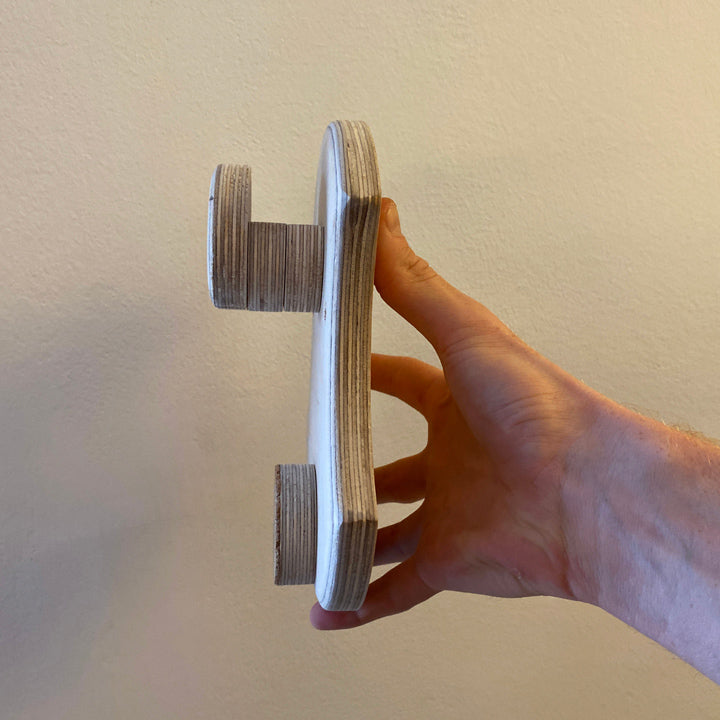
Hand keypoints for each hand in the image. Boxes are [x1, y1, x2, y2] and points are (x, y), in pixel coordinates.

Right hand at [310, 198, 614, 629]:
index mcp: (454, 404)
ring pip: (388, 534)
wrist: (587, 487)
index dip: (368, 374)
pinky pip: (398, 590)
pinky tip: (326, 610)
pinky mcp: (451, 562)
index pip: (402, 382)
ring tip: (312, 543)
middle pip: (392, 470)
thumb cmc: (534, 403)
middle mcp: (451, 460)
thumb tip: (378, 216)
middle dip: (354, 471)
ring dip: (353, 540)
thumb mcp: (463, 332)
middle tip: (315, 468)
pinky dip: (361, 601)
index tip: (334, 368)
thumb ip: (414, 283)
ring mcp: (449, 513)